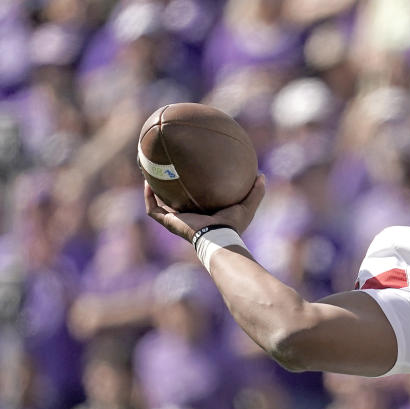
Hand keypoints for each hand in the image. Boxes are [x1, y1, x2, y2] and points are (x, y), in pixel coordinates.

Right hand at [144, 174, 265, 241]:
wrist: (218, 238)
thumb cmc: (232, 226)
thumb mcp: (247, 206)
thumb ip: (256, 192)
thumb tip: (262, 175)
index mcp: (202, 214)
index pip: (194, 201)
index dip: (191, 190)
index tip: (189, 174)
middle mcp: (186, 217)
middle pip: (174, 202)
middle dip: (168, 189)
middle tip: (165, 170)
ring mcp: (175, 220)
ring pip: (158, 205)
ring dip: (152, 192)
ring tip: (149, 174)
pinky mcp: (168, 222)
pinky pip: (152, 209)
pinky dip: (148, 197)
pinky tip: (147, 182)